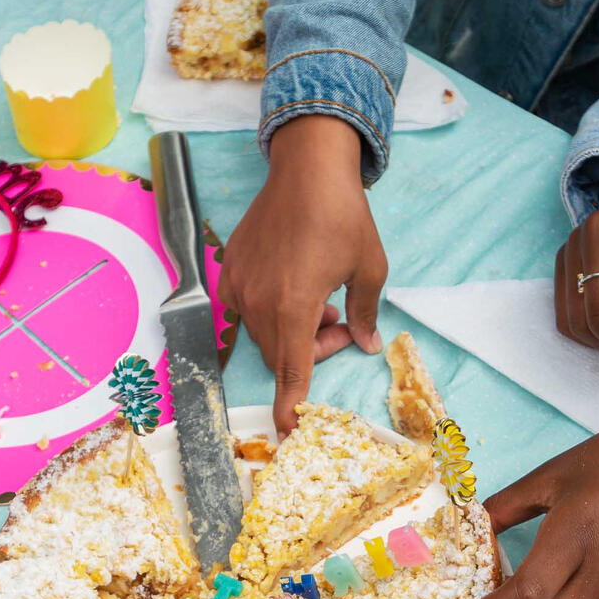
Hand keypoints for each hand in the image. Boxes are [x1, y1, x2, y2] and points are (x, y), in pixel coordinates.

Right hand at [218, 115, 387, 431]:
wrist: (306, 166)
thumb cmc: (342, 213)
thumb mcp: (369, 266)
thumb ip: (365, 313)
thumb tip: (366, 344)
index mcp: (294, 305)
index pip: (291, 372)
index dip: (290, 407)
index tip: (288, 432)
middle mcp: (259, 301)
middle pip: (281, 356)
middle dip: (311, 351)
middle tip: (341, 321)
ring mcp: (239, 285)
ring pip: (265, 335)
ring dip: (294, 331)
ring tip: (321, 298)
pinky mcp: (230, 270)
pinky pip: (247, 310)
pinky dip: (272, 311)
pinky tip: (293, 283)